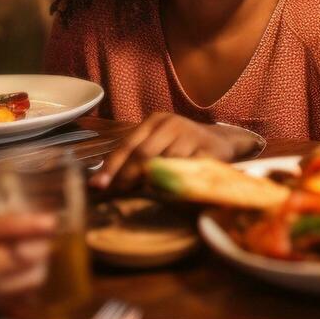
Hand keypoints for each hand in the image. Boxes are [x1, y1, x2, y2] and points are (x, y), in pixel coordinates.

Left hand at [91, 113, 254, 189]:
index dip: (110, 167)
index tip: (97, 186)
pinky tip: (166, 194)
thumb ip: (134, 156)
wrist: (222, 142)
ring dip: (150, 184)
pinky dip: (173, 185)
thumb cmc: (182, 145)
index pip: (127, 145)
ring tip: (141, 196)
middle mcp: (173, 124)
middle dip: (126, 178)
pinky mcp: (208, 153)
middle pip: (143, 154)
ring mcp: (192, 137)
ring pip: (163, 164)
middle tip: (116, 196)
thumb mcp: (158, 142)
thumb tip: (102, 182)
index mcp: (156, 121)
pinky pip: (185, 173)